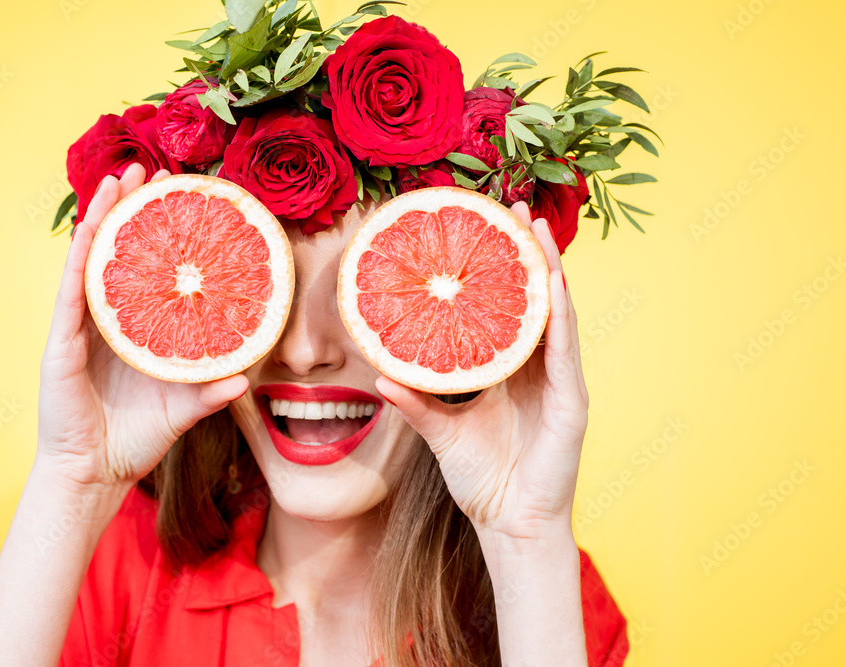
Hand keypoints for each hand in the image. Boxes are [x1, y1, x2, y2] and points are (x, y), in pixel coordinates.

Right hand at [37, 163, 248, 491]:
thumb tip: (246, 379)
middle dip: (128, 210)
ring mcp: (80, 329)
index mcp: (133, 331)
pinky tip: (90, 226)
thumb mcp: (181, 411)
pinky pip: (71, 292)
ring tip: (118, 178)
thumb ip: (210, 394)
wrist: (94, 475)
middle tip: (147, 169)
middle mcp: (106, 322)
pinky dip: (80, 257)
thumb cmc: (134, 440)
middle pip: (116, 254)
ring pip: (90, 261)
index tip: (177, 198)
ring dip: (101, 217)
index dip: (156, 235)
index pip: (144, 272)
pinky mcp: (62, 342)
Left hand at [375, 201, 587, 539]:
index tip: (481, 228)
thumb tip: (377, 374)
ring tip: (533, 228)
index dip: (498, 269)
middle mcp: (536, 367)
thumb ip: (415, 401)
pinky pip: (564, 350)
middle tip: (512, 206)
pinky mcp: (572, 401)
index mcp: (508, 369)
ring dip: (548, 269)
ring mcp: (559, 381)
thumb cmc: (480, 478)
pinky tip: (552, 283)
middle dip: (526, 252)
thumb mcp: (440, 431)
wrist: (509, 523)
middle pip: (533, 298)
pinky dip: (559, 315)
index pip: (505, 308)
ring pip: (555, 313)